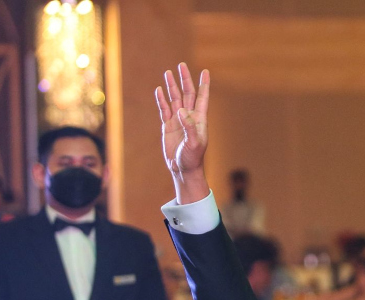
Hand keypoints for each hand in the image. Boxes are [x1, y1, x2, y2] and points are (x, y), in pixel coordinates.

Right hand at [156, 63, 209, 202]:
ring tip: (168, 73)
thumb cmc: (193, 158)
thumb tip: (181, 111)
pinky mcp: (168, 126)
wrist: (183, 169)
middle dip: (185, 79)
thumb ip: (189, 127)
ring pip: (175, 99)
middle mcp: (189, 117)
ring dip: (172, 86)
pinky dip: (161, 100)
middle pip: (187, 94)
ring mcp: (178, 121)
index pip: (202, 98)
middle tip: (182, 65)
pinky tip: (159, 90)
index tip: (206, 71)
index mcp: (199, 120)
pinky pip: (164, 110)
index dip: (204, 85)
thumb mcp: (194, 143)